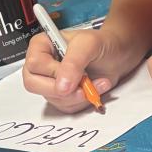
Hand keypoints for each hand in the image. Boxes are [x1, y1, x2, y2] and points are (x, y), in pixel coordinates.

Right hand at [23, 24, 141, 113]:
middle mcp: (41, 64)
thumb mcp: (88, 45)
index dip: (53, 72)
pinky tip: (94, 90)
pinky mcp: (61, 95)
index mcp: (41, 45)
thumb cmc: (101, 44)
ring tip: (97, 83)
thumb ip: (73, 63)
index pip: (34, 64)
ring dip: (78, 96)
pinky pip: (65, 107)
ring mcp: (50, 81)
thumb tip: (61, 86)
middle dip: (63, 90)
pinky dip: (82, 102)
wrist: (117, 56)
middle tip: (84, 87)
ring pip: (52, 99)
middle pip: (34, 84)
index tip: (77, 74)